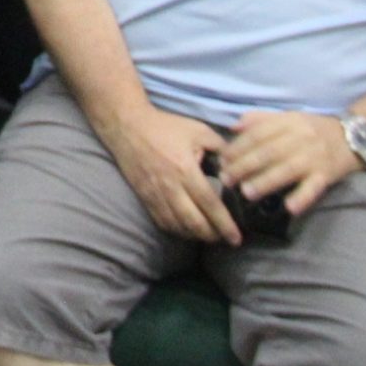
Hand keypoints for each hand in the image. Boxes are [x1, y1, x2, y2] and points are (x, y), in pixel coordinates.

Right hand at [102, 104, 237, 243]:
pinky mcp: (145, 197)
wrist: (127, 126)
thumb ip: (221, 148)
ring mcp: (155, 194)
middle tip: (226, 239)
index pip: (209, 204)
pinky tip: (187, 230)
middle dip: (212, 235)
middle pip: (194, 222)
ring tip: (209, 236)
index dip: (225, 224)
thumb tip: (237, 166)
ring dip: (195, 236)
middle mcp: (170, 187)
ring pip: (177, 226)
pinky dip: (177, 230)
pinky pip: (162, 221)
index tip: (236, 237)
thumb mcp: (199, 130)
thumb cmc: (166, 127)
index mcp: (185, 169)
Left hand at [220, 110, 361, 217]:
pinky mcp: (327, 175)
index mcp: (289, 122)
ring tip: (247, 192)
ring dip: (266, 182)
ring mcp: (315, 157)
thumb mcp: (288, 118)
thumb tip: (233, 127)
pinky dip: (302, 197)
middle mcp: (301, 138)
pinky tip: (289, 208)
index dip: (238, 147)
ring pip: (287, 169)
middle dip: (245, 166)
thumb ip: (260, 120)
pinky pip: (314, 187)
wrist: (354, 137)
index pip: (258, 134)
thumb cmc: (314, 129)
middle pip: (269, 152)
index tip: (222, 160)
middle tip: (226, 179)